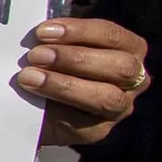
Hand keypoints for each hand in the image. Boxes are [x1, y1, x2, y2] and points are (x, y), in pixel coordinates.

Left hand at [25, 16, 149, 147]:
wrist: (31, 103)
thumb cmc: (51, 63)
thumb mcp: (57, 45)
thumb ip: (56, 38)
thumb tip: (41, 32)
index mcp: (129, 48)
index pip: (112, 35)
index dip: (79, 31)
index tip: (43, 32)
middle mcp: (133, 78)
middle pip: (120, 67)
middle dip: (75, 59)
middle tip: (36, 55)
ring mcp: (120, 107)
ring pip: (107, 97)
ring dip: (65, 85)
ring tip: (28, 77)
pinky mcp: (98, 130)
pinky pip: (84, 124)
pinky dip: (56, 110)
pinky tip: (34, 100)